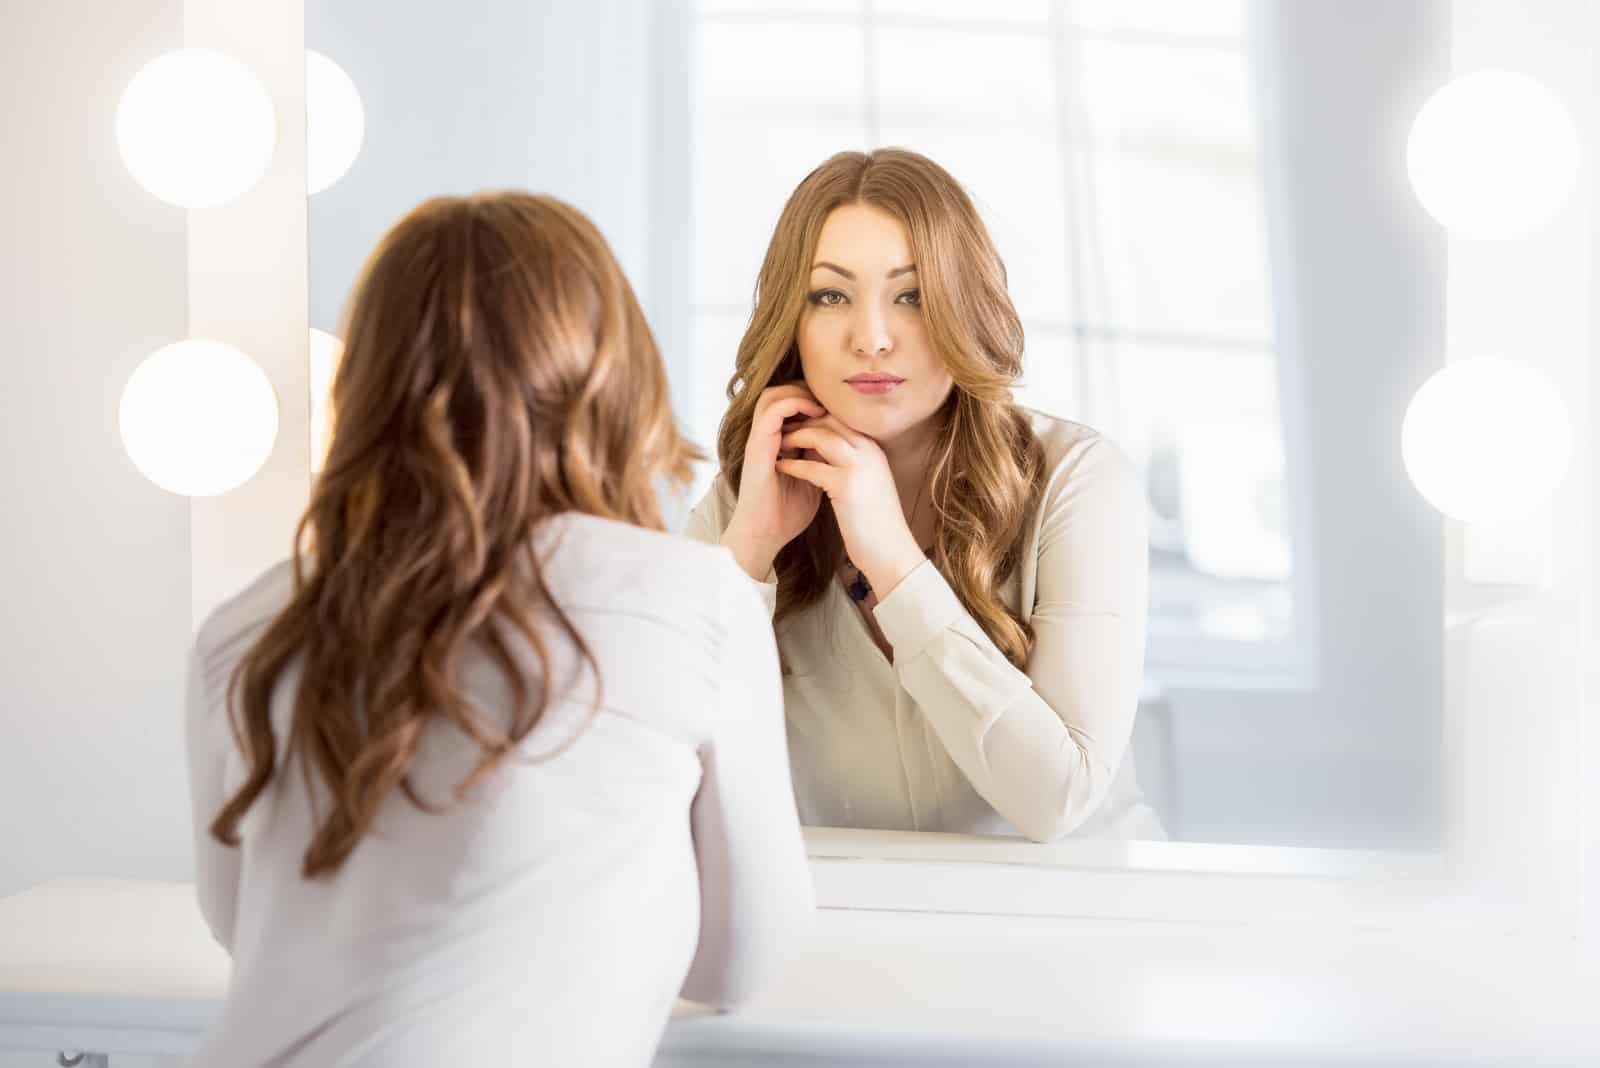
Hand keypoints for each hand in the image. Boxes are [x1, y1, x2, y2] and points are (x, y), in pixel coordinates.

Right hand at [722, 383, 827, 579]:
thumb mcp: (813, 481)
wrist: (766, 535)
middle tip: (829, 399)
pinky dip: (793, 405)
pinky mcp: (756, 447)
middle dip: (804, 389)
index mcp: (776, 444)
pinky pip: (772, 411)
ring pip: (771, 395)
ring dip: (798, 393)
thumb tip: (847, 449)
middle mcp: (765, 438)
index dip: (811, 398)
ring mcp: (759, 441)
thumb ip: (822, 461)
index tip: (836, 406)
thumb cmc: (787, 513)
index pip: (789, 405)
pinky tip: (814, 413)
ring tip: (822, 404)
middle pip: (778, 392)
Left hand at [776, 415, 924, 596]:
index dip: (816, 419)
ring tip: (777, 444)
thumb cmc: (877, 523)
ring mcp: (859, 466)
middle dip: (803, 422)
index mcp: (874, 449)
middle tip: (781, 429)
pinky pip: (811, 466)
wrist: (891, 551)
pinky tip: (779, 466)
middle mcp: (869, 451)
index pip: (841, 419)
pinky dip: (792, 464)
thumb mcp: (869, 483)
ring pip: (820, 436)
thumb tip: (831, 452)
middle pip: (829, 420)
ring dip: (794, 437)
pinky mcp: (846, 485)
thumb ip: (854, 463)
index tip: (797, 424)